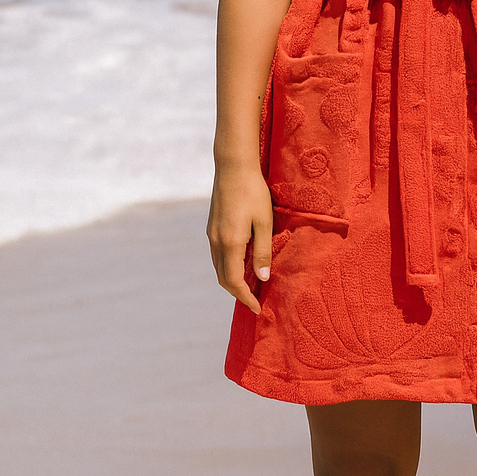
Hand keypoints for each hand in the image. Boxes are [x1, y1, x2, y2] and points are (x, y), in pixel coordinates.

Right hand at [206, 161, 272, 314]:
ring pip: (219, 267)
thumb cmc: (253, 193)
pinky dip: (228, 266)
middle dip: (238, 292)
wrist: (233, 166)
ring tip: (251, 284)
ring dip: (232, 279)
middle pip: (223, 278)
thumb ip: (262, 252)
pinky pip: (218, 255)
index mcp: (230, 243)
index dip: (246, 297)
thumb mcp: (264, 223)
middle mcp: (216, 242)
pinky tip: (242, 263)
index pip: (234, 281)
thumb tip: (262, 278)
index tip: (257, 308)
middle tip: (255, 300)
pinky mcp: (212, 226)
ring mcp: (212, 234)